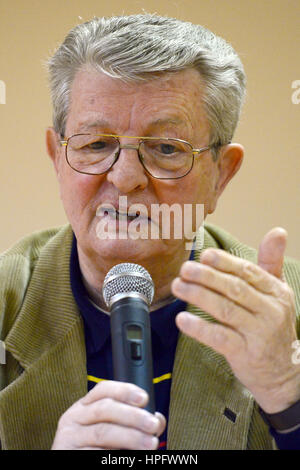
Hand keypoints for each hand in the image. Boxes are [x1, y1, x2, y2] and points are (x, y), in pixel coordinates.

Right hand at [51, 380, 165, 449]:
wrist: (75, 461)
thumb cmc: (95, 448)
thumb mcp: (112, 430)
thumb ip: (133, 423)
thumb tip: (158, 420)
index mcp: (84, 407)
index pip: (103, 389)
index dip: (124, 390)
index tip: (144, 398)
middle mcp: (73, 418)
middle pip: (105, 409)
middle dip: (133, 416)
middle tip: (153, 425)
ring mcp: (69, 438)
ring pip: (102, 432)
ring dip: (130, 437)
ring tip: (150, 444)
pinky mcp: (69, 455)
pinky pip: (95, 453)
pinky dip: (115, 454)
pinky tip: (127, 456)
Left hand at [172, 227, 298, 413]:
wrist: (284, 372)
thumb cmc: (274, 326)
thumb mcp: (279, 293)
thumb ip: (271, 263)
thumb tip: (277, 231)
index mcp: (276, 293)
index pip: (248, 272)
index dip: (224, 262)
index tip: (204, 255)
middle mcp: (270, 311)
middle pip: (234, 288)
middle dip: (207, 276)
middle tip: (185, 269)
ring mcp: (258, 334)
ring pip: (225, 310)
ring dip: (198, 296)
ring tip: (178, 287)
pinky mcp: (245, 354)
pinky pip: (219, 338)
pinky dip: (199, 328)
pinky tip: (182, 319)